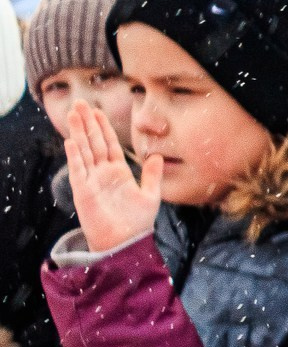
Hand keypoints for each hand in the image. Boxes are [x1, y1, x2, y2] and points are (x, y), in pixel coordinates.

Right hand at [58, 99, 160, 254]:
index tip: (97, 110)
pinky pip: (78, 170)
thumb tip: (157, 155)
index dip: (103, 127)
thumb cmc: (137, 222)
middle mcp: (102, 173)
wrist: (126, 243)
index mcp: (118, 172)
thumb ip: (152, 175)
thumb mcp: (150, 196)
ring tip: (73, 114)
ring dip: (78, 133)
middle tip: (79, 103)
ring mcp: (91, 181)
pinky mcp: (83, 192)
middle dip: (87, 123)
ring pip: (83, 151)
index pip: (109, 144)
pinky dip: (75, 156)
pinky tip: (71, 141)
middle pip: (93, 142)